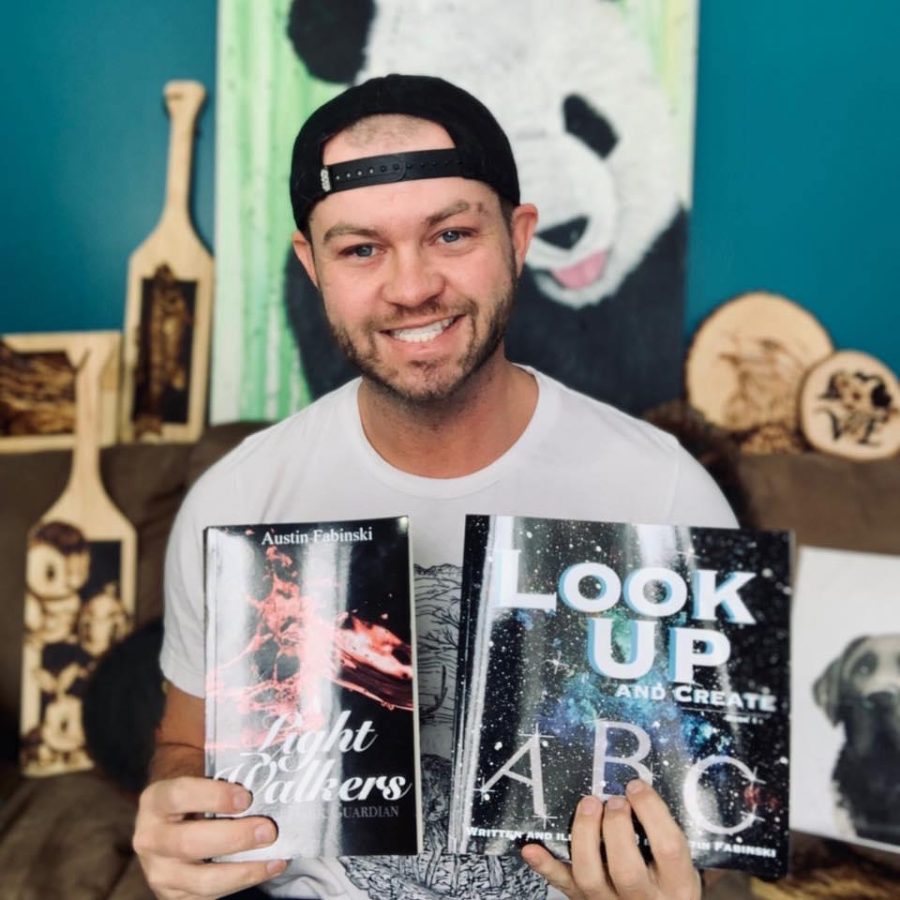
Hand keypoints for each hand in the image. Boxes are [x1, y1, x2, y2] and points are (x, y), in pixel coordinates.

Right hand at [133, 776, 287, 898]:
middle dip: (234, 838)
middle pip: (189, 843)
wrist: (173, 817)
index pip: (180, 796)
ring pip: (201, 880)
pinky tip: (268, 868)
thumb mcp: (201, 772)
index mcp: (155, 800)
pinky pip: (208, 896)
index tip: (246, 797)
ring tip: (275, 858)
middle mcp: (150, 838)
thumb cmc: (198, 790)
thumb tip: (265, 771)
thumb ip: (226, 769)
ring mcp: (159, 871)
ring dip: (243, 870)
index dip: (214, 797)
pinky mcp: (173, 895)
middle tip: (268, 831)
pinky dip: (241, 883)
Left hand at [521, 780, 700, 899]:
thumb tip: (642, 785)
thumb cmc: (668, 882)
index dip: (650, 811)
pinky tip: (531, 847)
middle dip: (615, 826)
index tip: (636, 786)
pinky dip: (546, 865)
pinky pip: (563, 886)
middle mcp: (644, 899)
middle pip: (626, 869)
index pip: (668, 848)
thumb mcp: (681, 866)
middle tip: (612, 801)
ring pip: (590, 877)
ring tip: (588, 805)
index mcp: (677, 885)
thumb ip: (665, 833)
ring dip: (584, 836)